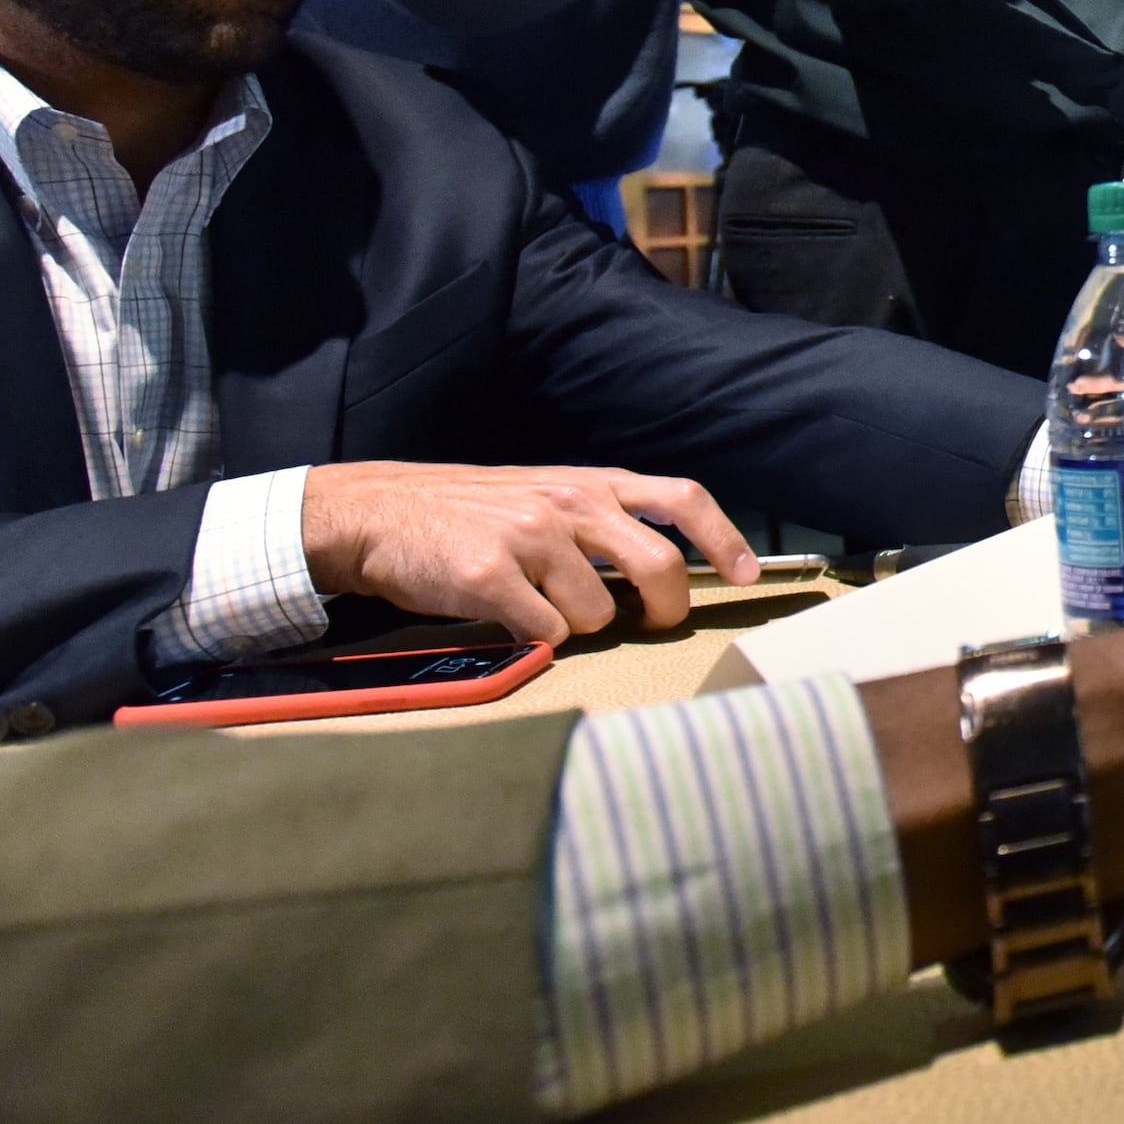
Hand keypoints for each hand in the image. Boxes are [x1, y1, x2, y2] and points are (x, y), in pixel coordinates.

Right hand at [300, 461, 755, 643]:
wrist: (378, 513)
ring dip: (578, 627)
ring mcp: (530, 538)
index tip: (745, 573)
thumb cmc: (469, 513)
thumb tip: (664, 571)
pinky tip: (507, 620)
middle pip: (661, 565)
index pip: (681, 497)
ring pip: (598, 614)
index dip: (724, 537)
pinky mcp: (489, 577)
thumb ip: (601, 520)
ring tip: (539, 608)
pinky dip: (534, 640)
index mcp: (590, 483)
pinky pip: (544, 633)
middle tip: (649, 623)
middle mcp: (569, 502)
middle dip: (665, 609)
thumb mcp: (545, 494)